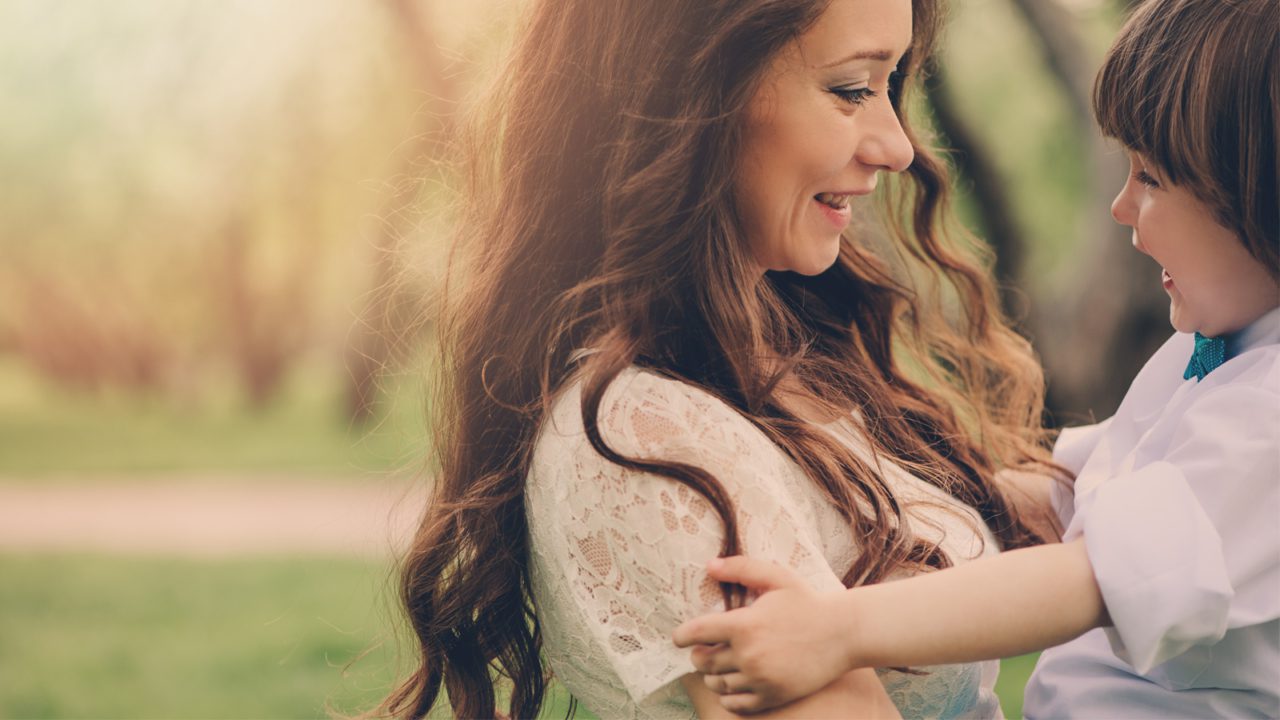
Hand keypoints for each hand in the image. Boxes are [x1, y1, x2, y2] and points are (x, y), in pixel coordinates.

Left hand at [672, 556, 853, 714]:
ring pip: (718, 683)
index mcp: (744, 624)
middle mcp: (748, 655)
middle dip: (698, 655)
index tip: (679, 638)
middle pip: (703, 661)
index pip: (696, 633)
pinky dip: (728, 697)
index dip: (681, 636)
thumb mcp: (776, 577)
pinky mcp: (773, 696)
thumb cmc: (807, 602)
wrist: (843, 634)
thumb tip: (709, 565)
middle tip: (703, 650)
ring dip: (713, 675)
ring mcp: (760, 678)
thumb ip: (741, 568)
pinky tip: (732, 687)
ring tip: (719, 667)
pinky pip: (737, 704)